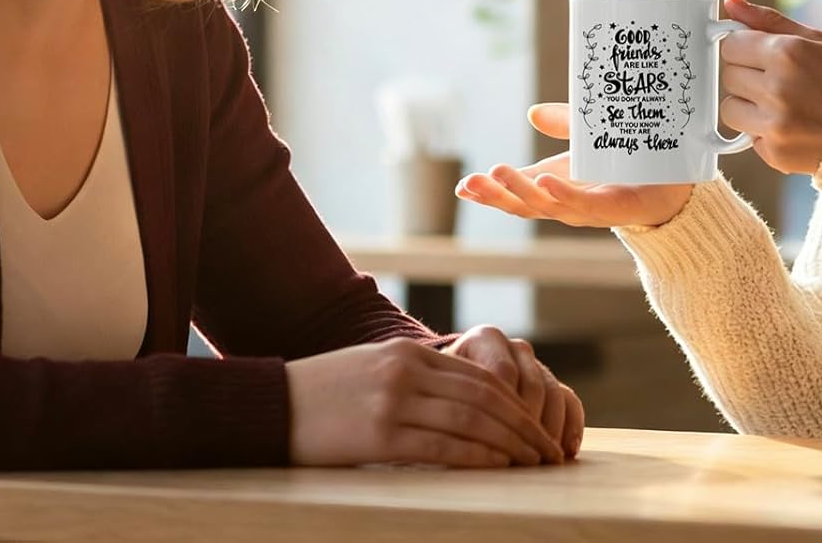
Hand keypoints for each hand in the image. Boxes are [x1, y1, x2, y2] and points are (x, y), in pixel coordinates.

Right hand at [286, 338, 565, 467]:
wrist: (272, 406)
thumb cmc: (324, 394)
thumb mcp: (374, 369)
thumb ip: (416, 377)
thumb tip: (462, 402)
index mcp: (407, 352)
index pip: (478, 376)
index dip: (515, 403)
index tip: (538, 426)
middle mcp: (406, 371)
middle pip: (483, 398)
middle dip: (522, 426)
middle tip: (549, 452)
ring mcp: (394, 402)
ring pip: (469, 422)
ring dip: (509, 444)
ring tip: (533, 465)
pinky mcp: (379, 435)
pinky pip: (441, 447)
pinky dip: (476, 457)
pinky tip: (498, 468)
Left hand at [446, 325, 583, 458]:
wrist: (454, 388)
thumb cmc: (443, 394)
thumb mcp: (442, 393)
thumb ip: (454, 406)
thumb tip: (469, 440)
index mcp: (485, 338)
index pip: (502, 373)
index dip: (501, 412)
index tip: (496, 444)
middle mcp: (515, 347)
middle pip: (532, 385)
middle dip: (528, 426)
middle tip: (523, 458)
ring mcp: (537, 364)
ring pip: (553, 394)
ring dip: (550, 430)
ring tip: (543, 460)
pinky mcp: (553, 384)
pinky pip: (569, 400)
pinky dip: (572, 425)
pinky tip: (567, 450)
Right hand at [456, 103, 694, 229]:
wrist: (677, 178)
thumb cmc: (628, 160)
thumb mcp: (589, 135)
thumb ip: (564, 123)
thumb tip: (532, 112)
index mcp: (555, 186)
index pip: (514, 194)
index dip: (488, 193)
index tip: (463, 186)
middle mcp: (567, 201)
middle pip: (524, 205)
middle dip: (496, 195)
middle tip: (473, 181)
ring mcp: (590, 208)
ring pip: (547, 207)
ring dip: (520, 193)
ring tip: (498, 175)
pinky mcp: (615, 208)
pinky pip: (584, 205)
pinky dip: (561, 196)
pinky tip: (544, 186)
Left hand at [719, 0, 821, 174]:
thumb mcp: (816, 40)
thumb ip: (768, 20)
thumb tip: (731, 2)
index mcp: (787, 53)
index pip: (730, 45)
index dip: (744, 48)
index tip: (758, 55)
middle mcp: (777, 88)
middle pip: (729, 76)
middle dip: (747, 76)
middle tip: (776, 81)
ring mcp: (774, 124)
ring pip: (730, 108)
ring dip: (748, 106)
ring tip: (780, 105)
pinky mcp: (774, 153)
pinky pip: (747, 137)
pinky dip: (763, 133)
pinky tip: (790, 127)